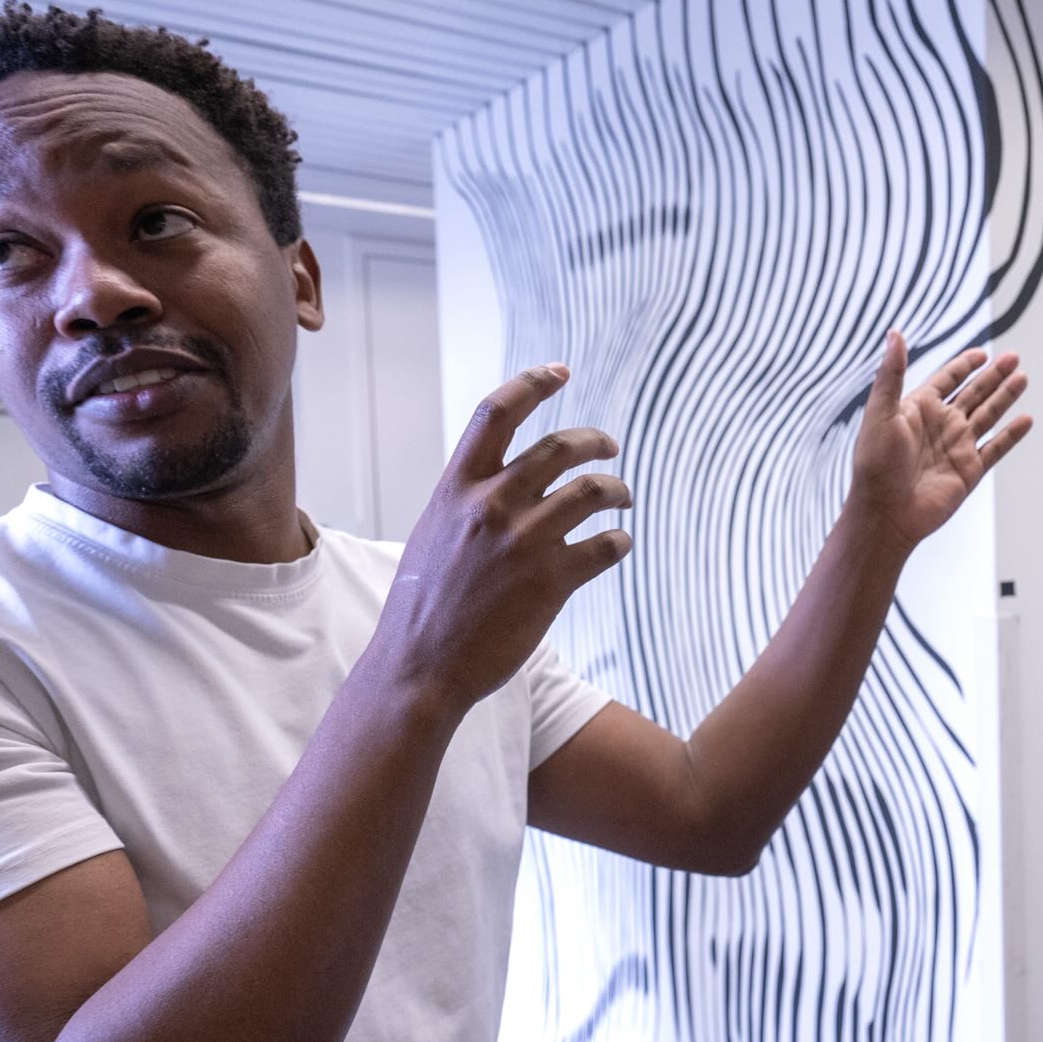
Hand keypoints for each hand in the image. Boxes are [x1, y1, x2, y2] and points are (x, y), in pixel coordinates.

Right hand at [375, 366, 632, 712]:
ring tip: (622, 499)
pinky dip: (619, 542)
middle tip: (609, 448)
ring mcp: (523, 543)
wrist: (420, 668)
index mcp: (456, 489)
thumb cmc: (424, 606)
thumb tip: (500, 480)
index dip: (532, 383)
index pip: (496, 413)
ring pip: (593, 491)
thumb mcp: (432, 534)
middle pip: (560, 447)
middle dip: (595, 441)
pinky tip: (616, 546)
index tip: (560, 372)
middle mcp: (490, 506)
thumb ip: (466, 502)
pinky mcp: (552, 582)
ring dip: (617, 490)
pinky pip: (606, 547)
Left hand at [849, 331, 1032, 548]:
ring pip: (988, 415)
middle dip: (993, 375)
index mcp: (918, 408)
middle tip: (1013, 357)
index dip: (964, 365)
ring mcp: (957, 447)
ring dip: (1006, 397)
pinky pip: (996, 448)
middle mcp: (940, 425)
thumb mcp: (881, 411)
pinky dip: (1012, 434)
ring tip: (1023, 377)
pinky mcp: (970, 470)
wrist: (885, 512)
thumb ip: (892, 373)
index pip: (947, 379)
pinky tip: (1026, 419)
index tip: (981, 353)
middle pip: (973, 393)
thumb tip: (894, 333)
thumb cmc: (875, 464)